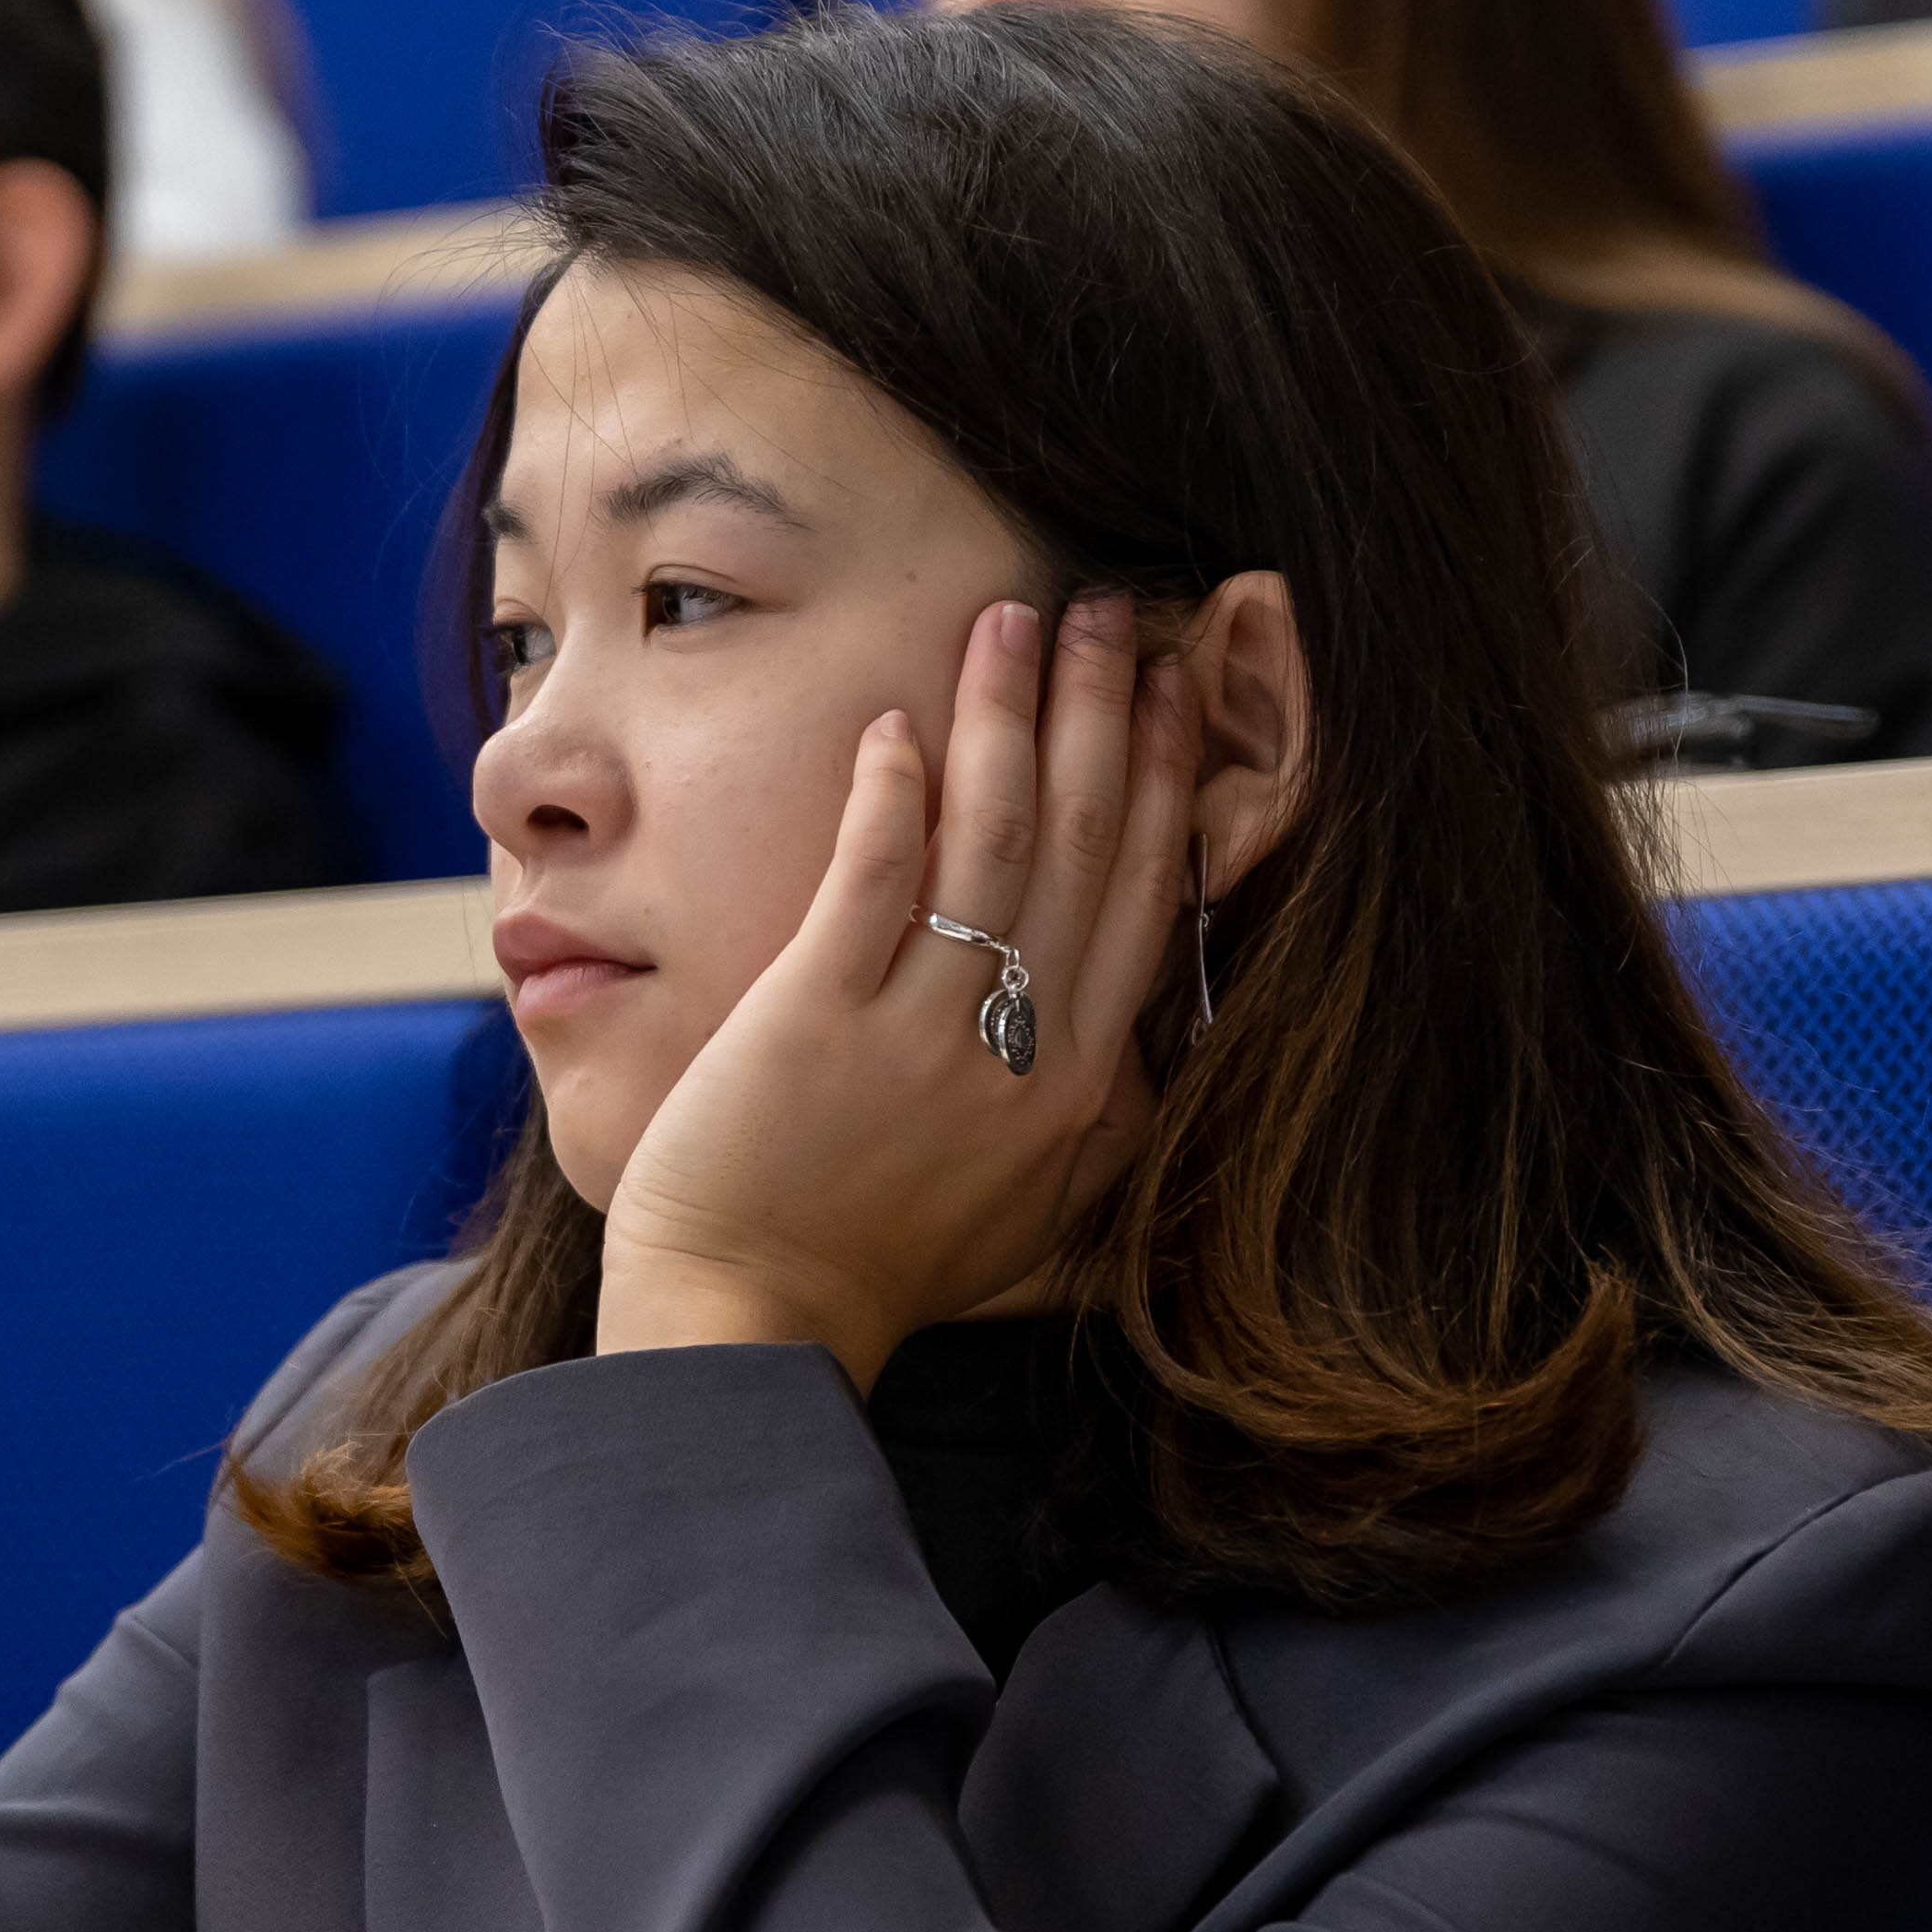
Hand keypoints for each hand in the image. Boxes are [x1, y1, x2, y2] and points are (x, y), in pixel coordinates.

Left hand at [596, 596, 1198, 1390]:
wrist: (754, 1322)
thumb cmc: (877, 1264)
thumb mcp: (1027, 1206)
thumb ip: (1089, 1118)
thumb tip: (1142, 1046)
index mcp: (1081, 1087)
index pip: (1143, 900)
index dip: (1165, 781)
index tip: (1177, 686)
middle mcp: (1021, 1053)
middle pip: (1083, 847)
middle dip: (1105, 714)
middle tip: (1113, 610)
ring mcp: (921, 1034)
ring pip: (993, 845)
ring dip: (1008, 720)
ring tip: (1013, 619)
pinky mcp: (818, 1020)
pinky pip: (873, 883)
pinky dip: (892, 797)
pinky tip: (898, 723)